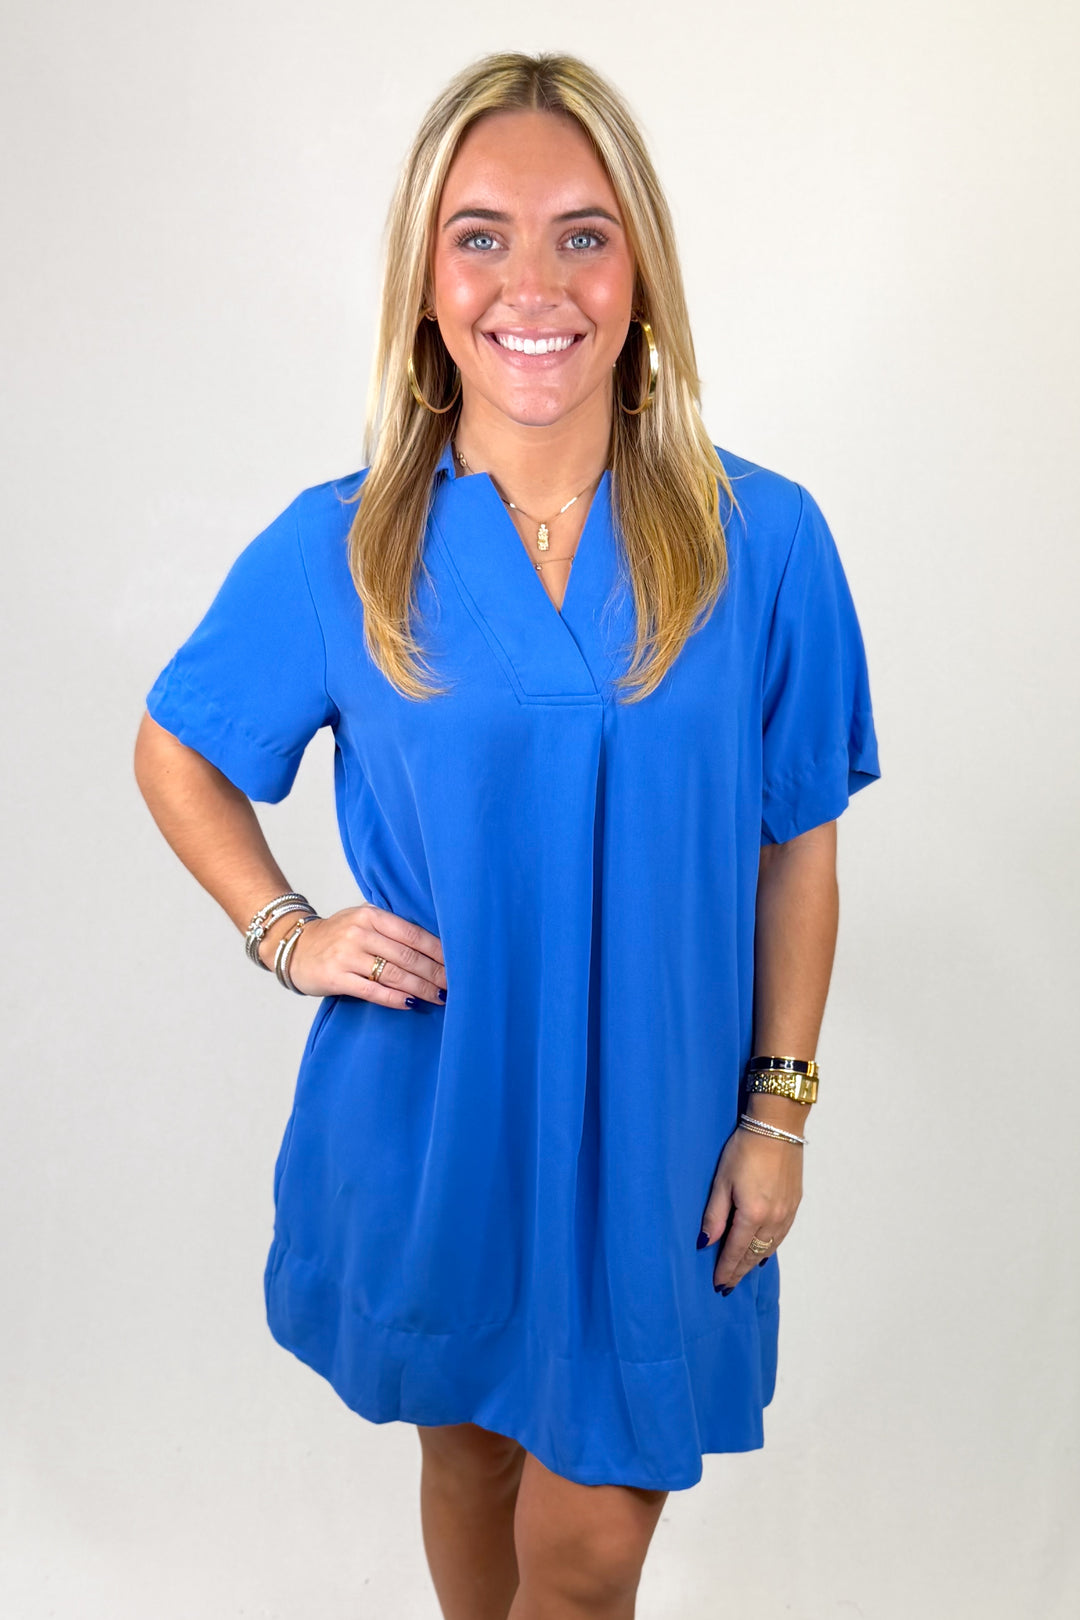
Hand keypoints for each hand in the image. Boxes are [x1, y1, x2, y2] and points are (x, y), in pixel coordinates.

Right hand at [262, 903, 446, 1006]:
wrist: (294, 947)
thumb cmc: (337, 936)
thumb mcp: (362, 921)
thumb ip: (392, 929)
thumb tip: (435, 948)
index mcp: (371, 915)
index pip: (413, 934)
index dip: (438, 951)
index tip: (458, 963)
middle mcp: (359, 933)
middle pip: (407, 956)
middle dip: (435, 973)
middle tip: (455, 985)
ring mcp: (346, 955)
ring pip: (394, 975)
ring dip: (421, 988)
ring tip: (439, 997)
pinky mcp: (336, 977)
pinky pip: (372, 991)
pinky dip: (394, 999)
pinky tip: (410, 1003)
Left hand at [700, 1125, 803, 1291]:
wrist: (777, 1128)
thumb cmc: (744, 1149)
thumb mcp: (721, 1181)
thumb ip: (714, 1215)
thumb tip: (705, 1243)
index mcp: (752, 1214)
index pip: (736, 1251)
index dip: (726, 1269)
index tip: (718, 1284)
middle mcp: (773, 1219)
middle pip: (754, 1254)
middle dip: (739, 1271)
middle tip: (728, 1286)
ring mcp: (787, 1213)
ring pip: (769, 1247)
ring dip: (754, 1261)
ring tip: (742, 1272)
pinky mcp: (795, 1204)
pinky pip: (781, 1236)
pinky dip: (770, 1248)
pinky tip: (764, 1252)